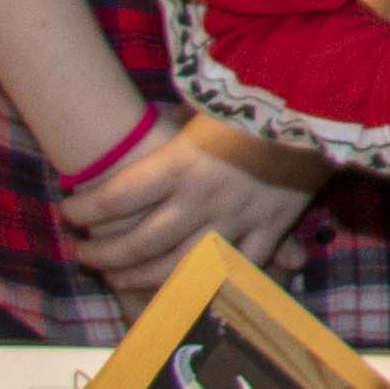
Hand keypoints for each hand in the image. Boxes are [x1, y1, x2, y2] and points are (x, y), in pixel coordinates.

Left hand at [59, 113, 322, 295]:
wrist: (321, 106)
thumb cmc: (255, 102)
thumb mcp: (204, 113)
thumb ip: (173, 135)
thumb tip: (142, 134)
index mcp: (183, 164)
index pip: (117, 196)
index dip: (85, 209)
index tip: (68, 212)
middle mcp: (204, 198)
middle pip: (139, 241)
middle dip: (103, 253)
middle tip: (83, 253)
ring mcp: (238, 219)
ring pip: (178, 265)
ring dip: (140, 277)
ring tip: (116, 276)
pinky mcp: (269, 230)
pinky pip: (233, 267)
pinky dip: (206, 281)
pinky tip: (183, 286)